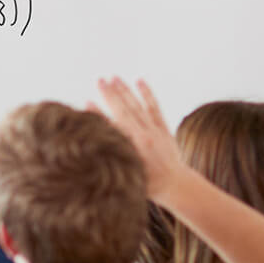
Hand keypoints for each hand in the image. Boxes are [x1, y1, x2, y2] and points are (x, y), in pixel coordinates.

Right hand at [95, 77, 189, 205]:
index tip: (87, 101)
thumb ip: (114, 159)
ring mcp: (154, 130)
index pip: (112, 126)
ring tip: (114, 77)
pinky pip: (154, 108)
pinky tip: (140, 81)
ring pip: (138, 106)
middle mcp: (144, 136)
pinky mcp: (163, 128)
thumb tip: (95, 147)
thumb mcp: (128, 174)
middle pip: (124, 111)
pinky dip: (147, 94)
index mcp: (133, 148)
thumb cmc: (148, 185)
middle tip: (99, 80)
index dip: (98, 114)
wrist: (176, 185)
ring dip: (125, 91)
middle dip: (111, 94)